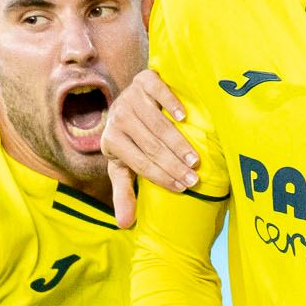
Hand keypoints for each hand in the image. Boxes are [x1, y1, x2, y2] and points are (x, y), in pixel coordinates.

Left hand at [103, 69, 198, 226]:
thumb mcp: (122, 166)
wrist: (127, 100)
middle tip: (193, 178)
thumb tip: (124, 225)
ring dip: (178, 143)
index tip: (182, 188)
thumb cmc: (130, 140)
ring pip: (157, 124)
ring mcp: (131, 96)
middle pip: (150, 146)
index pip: (139, 163)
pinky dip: (171, 104)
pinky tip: (185, 117)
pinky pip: (158, 92)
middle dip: (173, 165)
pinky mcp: (144, 80)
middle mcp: (118, 117)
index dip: (160, 177)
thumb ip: (124, 192)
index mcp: (111, 140)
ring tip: (195, 159)